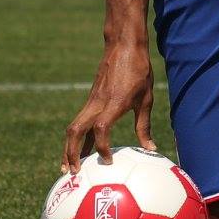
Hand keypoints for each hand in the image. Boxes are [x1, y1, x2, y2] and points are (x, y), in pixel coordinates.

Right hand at [62, 35, 155, 173]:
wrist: (123, 45)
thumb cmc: (139, 70)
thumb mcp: (147, 98)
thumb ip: (144, 125)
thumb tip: (151, 149)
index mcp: (114, 102)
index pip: (101, 128)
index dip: (102, 147)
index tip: (108, 161)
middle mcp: (98, 103)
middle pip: (76, 130)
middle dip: (71, 152)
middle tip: (72, 173)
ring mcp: (91, 100)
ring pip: (74, 126)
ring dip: (69, 147)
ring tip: (68, 167)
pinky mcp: (91, 98)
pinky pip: (81, 120)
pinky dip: (78, 137)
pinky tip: (82, 150)